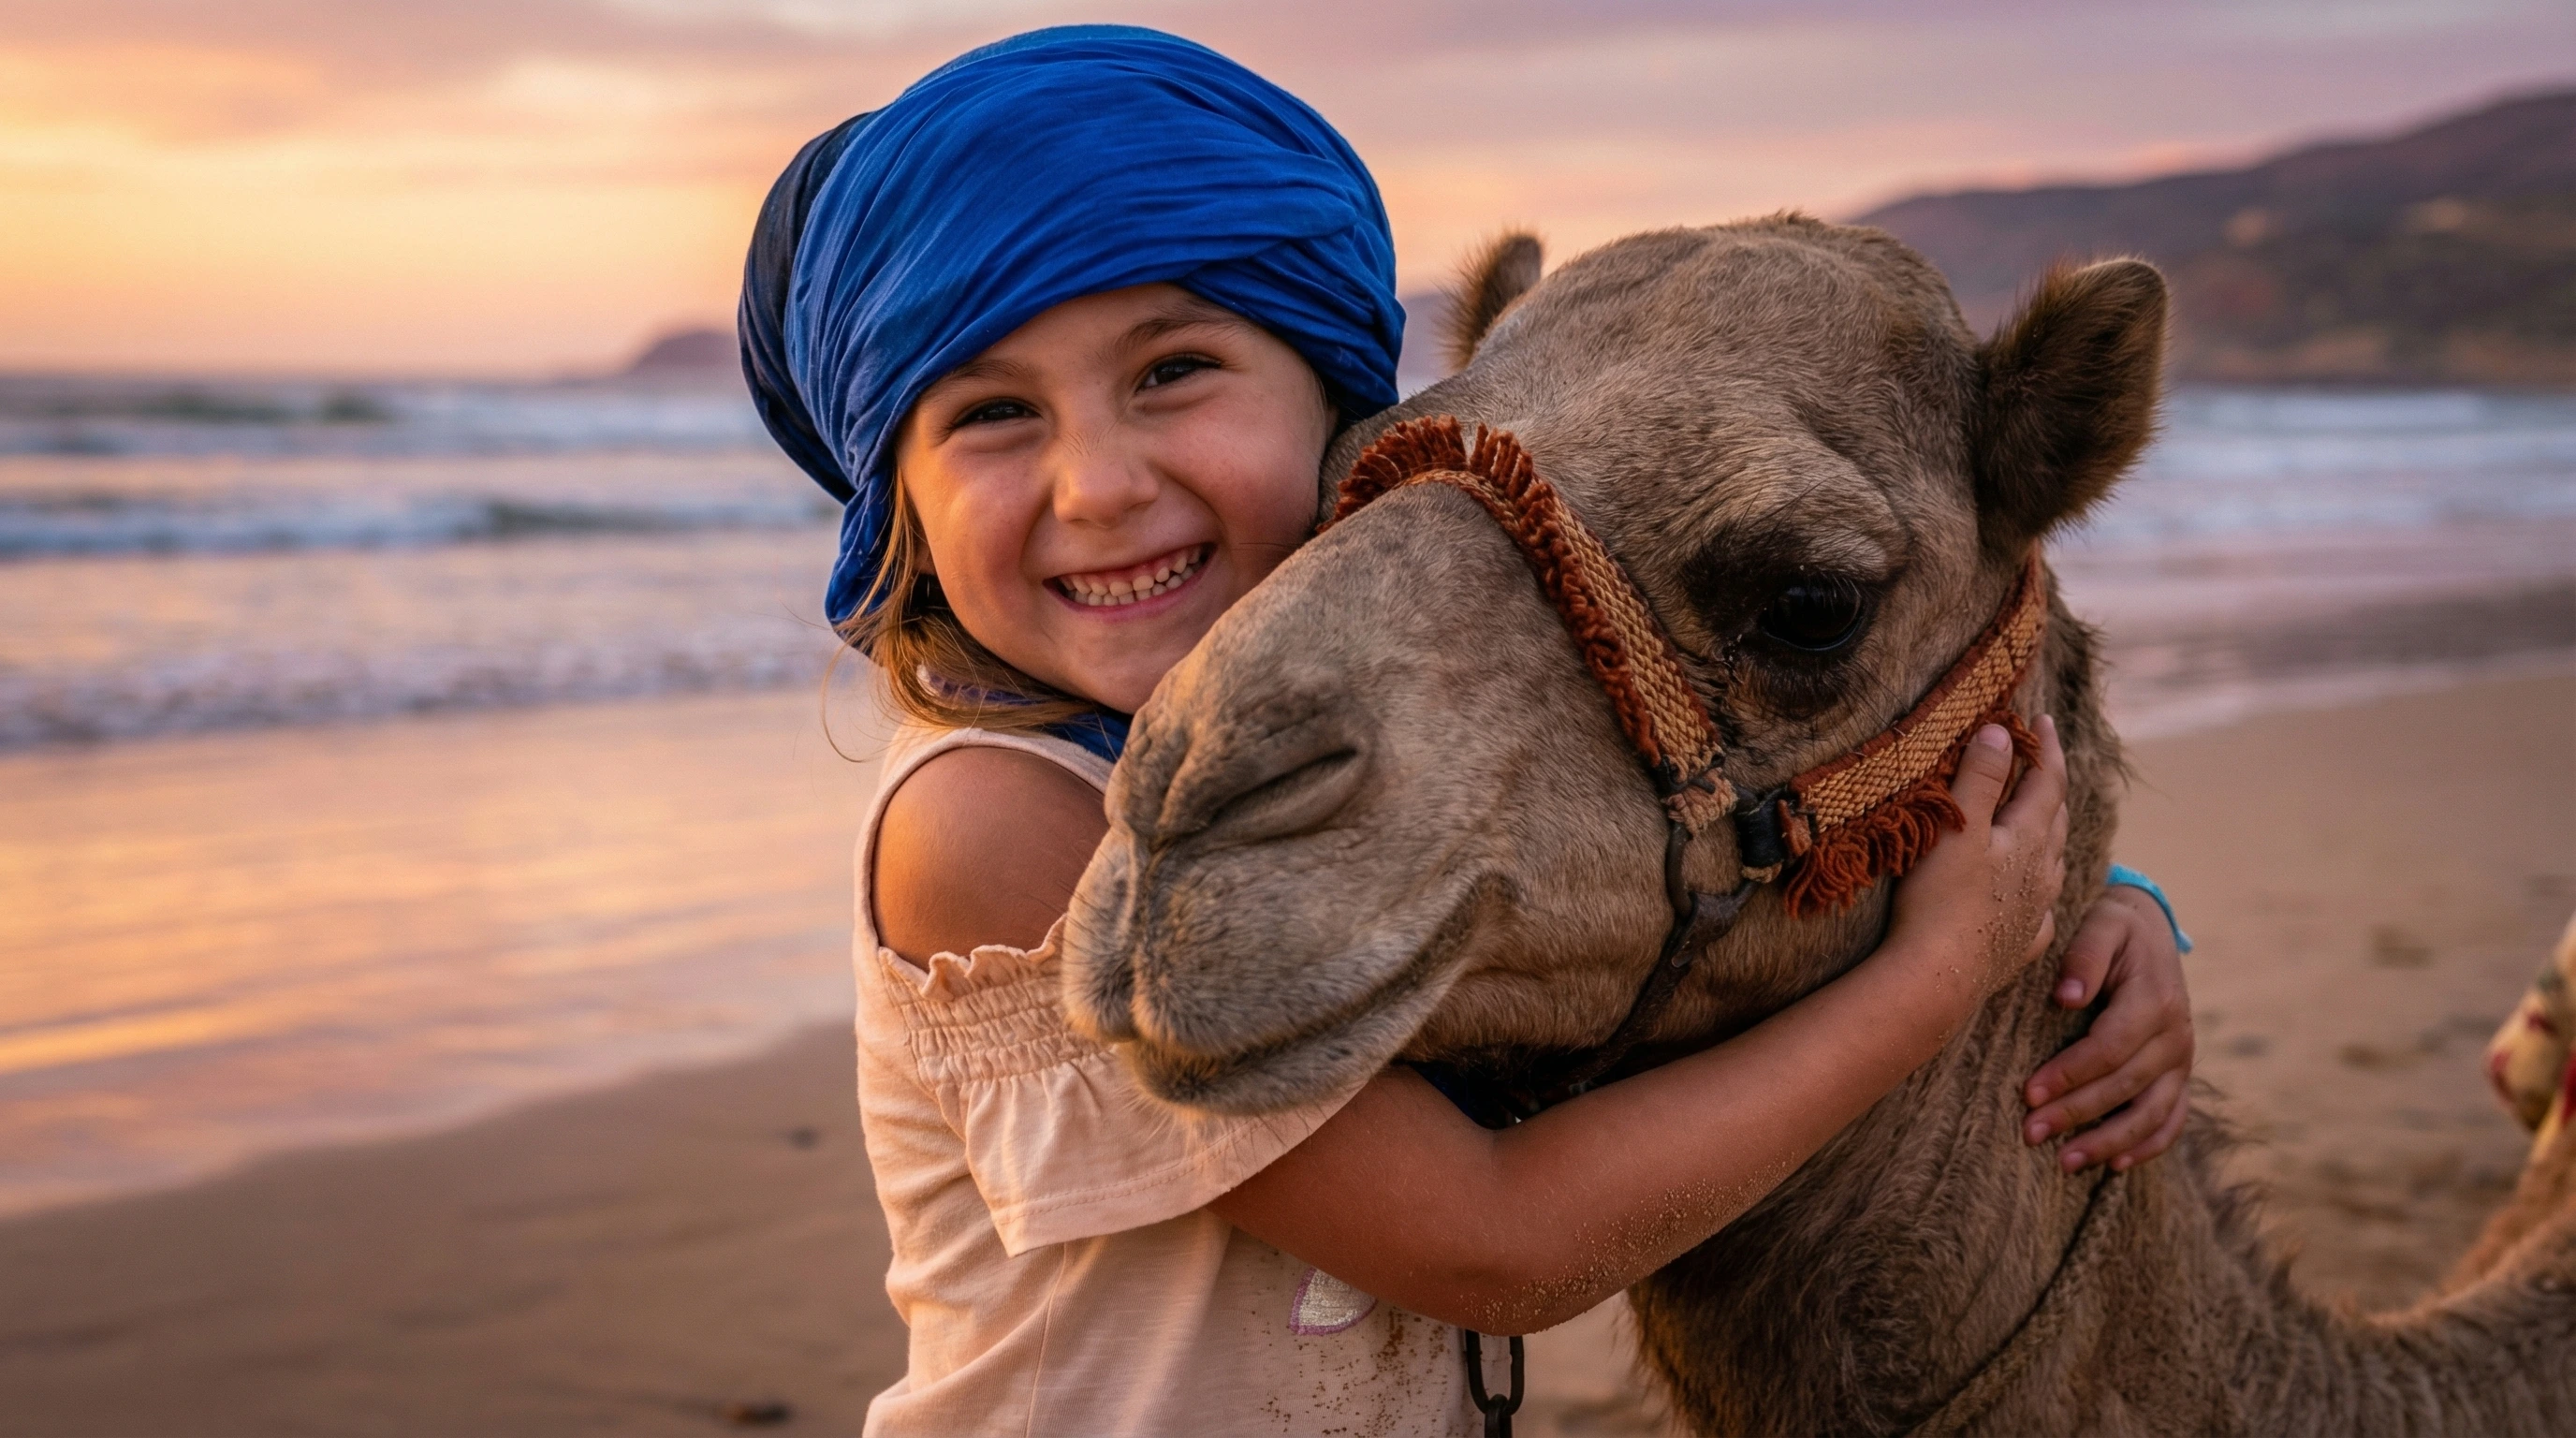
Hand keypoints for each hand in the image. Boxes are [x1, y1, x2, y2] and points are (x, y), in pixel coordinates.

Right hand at [1887, 715, 2069, 1013]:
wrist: (1939, 977)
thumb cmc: (1941, 900)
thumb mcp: (1958, 827)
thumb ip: (1980, 778)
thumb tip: (2002, 732)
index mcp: (2030, 838)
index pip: (2049, 780)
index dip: (2047, 746)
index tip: (2044, 718)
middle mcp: (2043, 873)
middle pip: (2056, 819)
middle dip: (2050, 785)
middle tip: (2040, 761)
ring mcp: (2034, 912)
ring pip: (2054, 863)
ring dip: (2050, 834)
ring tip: (2041, 821)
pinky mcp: (2018, 945)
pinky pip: (2041, 912)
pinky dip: (2040, 893)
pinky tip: (2034, 900)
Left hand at [2022, 885, 2193, 1170]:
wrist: (2150, 927)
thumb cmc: (2114, 927)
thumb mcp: (2100, 925)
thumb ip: (2084, 956)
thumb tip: (2066, 998)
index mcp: (2153, 1000)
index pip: (2109, 1048)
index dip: (2070, 1074)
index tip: (2028, 1094)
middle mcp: (2175, 1034)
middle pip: (2125, 1086)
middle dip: (2076, 1114)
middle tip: (2030, 1134)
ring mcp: (2182, 1059)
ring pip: (2152, 1112)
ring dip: (2110, 1142)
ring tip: (2066, 1163)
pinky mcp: (2180, 1074)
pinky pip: (2172, 1118)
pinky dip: (2149, 1145)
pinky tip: (2117, 1165)